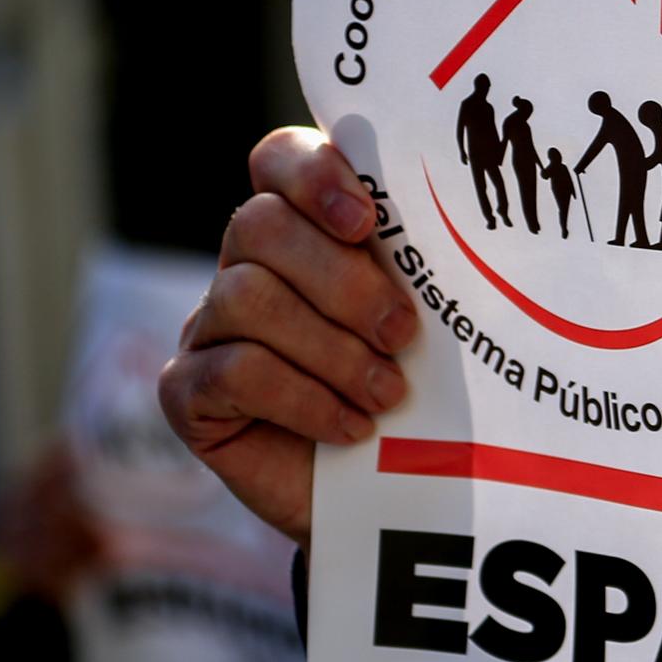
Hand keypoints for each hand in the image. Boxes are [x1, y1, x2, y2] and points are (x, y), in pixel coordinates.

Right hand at [157, 128, 417, 544]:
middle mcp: (246, 266)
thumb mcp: (436, 329)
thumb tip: (474, 226)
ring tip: (386, 395)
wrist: (391, 502)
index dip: (314, 176)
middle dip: (342, 281)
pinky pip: (234, 371)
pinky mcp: (187, 391)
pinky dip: (303, 398)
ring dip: (331, 350)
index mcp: (308, 231)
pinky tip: (349, 428)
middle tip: (403, 335)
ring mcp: (207, 327)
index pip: (280, 160)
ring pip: (246, 297)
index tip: (366, 221)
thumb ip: (429, 272)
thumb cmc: (422, 400)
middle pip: (262, 226)